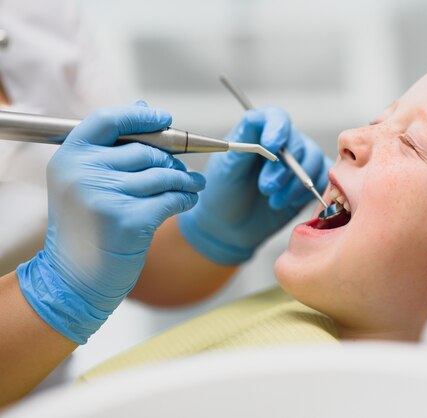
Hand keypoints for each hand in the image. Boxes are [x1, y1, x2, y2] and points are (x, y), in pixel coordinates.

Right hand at [17, 102, 205, 343]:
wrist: (74, 278)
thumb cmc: (85, 228)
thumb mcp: (86, 182)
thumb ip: (112, 146)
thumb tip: (142, 106)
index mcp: (69, 157)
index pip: (108, 120)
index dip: (140, 117)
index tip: (164, 118)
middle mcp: (84, 173)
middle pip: (144, 151)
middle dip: (170, 160)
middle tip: (184, 171)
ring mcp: (105, 196)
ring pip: (162, 176)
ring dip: (184, 181)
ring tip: (193, 185)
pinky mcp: (128, 220)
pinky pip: (170, 199)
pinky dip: (185, 199)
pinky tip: (188, 201)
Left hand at [178, 107, 330, 263]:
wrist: (229, 226)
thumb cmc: (222, 193)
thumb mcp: (225, 167)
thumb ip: (242, 142)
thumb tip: (257, 121)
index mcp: (259, 132)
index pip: (276, 118)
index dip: (278, 129)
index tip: (271, 147)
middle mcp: (282, 144)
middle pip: (297, 143)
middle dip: (283, 169)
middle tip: (265, 188)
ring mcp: (298, 163)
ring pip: (313, 161)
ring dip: (295, 184)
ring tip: (274, 201)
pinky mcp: (309, 184)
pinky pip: (323, 181)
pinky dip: (308, 193)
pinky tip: (288, 203)